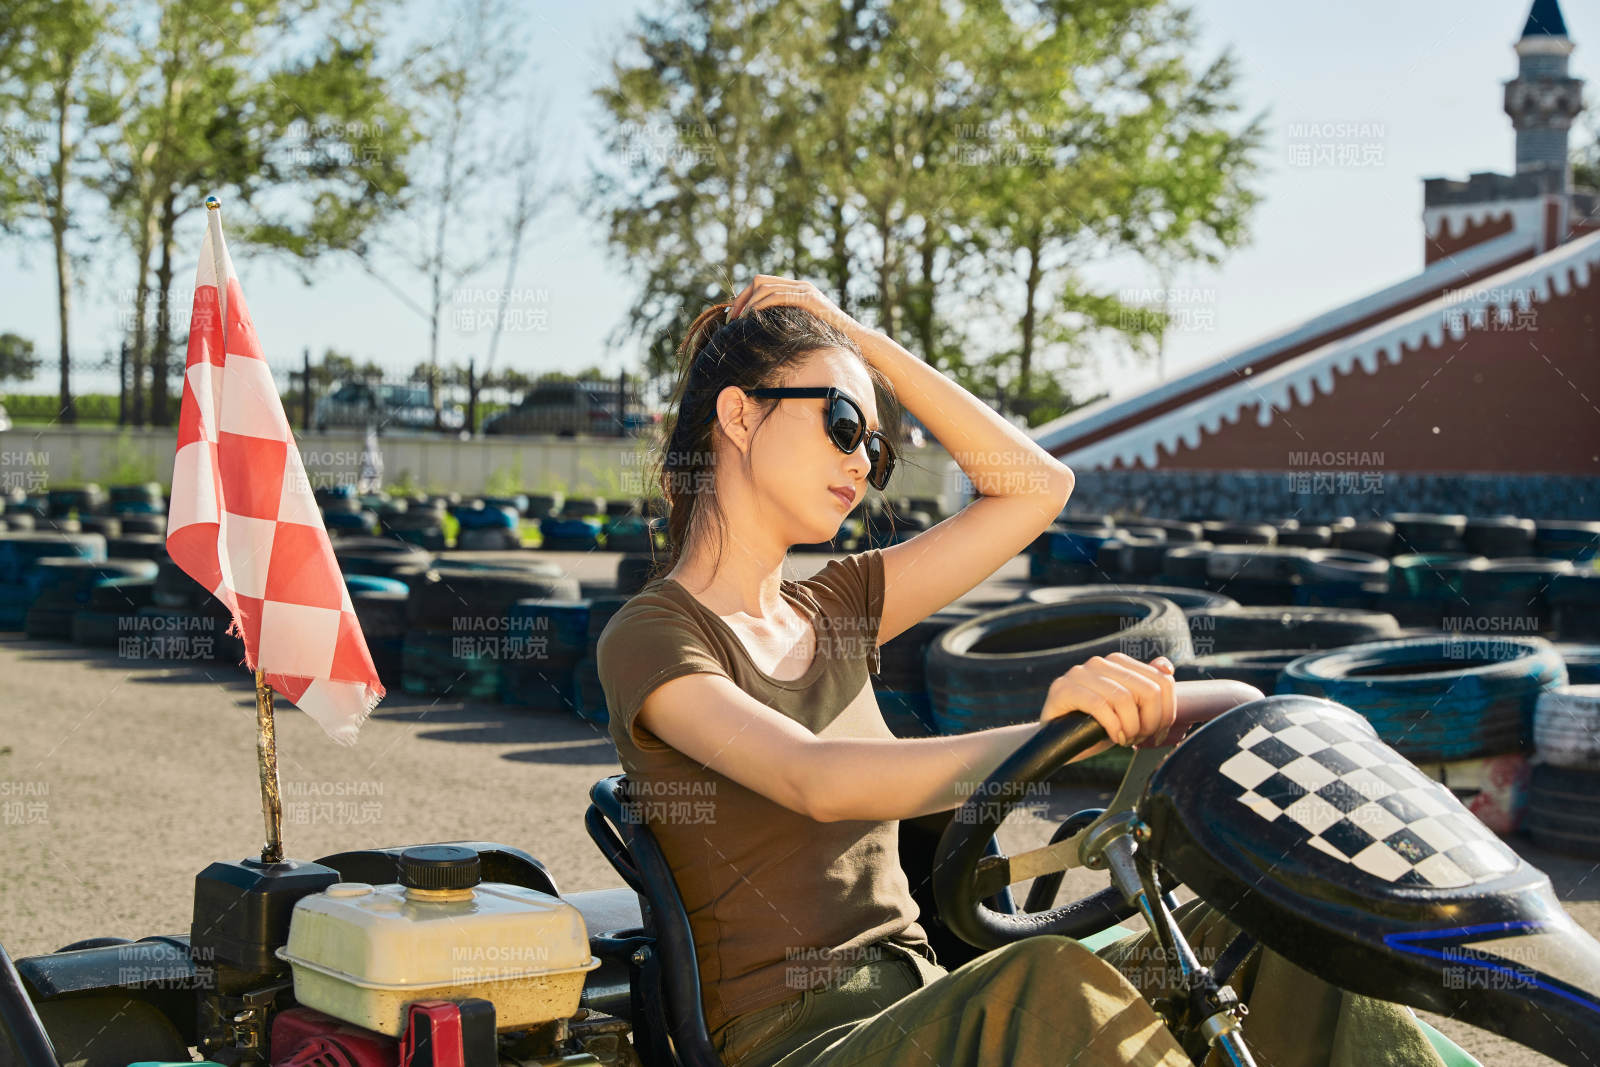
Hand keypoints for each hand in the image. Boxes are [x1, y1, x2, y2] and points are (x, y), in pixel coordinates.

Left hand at [728, 275, 864, 341]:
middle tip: (731, 318)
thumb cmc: (830, 339)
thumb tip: (763, 335)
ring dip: (747, 303)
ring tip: (739, 321)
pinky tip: (752, 318)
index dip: (744, 298)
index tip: (734, 316)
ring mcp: (805, 289)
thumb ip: (788, 323)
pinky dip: (761, 306)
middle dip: (741, 299)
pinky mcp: (809, 298)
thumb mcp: (804, 328)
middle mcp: (800, 285)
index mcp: (797, 290)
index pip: (762, 284)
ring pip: (765, 287)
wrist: (855, 339)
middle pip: (759, 281)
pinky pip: (778, 296)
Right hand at [1038, 653, 1176, 747]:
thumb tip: (1166, 667)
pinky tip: (1114, 737)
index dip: (1167, 712)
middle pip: (1148, 691)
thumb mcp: (1127, 710)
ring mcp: (1079, 673)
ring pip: (1125, 698)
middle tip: (1140, 739)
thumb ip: (1146, 688)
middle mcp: (1100, 662)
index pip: (1162, 681)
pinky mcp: (1063, 689)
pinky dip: (1113, 726)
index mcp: (1118, 662)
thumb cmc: (1093, 725)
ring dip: (1131, 727)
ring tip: (1125, 739)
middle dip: (1151, 722)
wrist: (1055, 741)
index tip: (1158, 734)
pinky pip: (1100, 705)